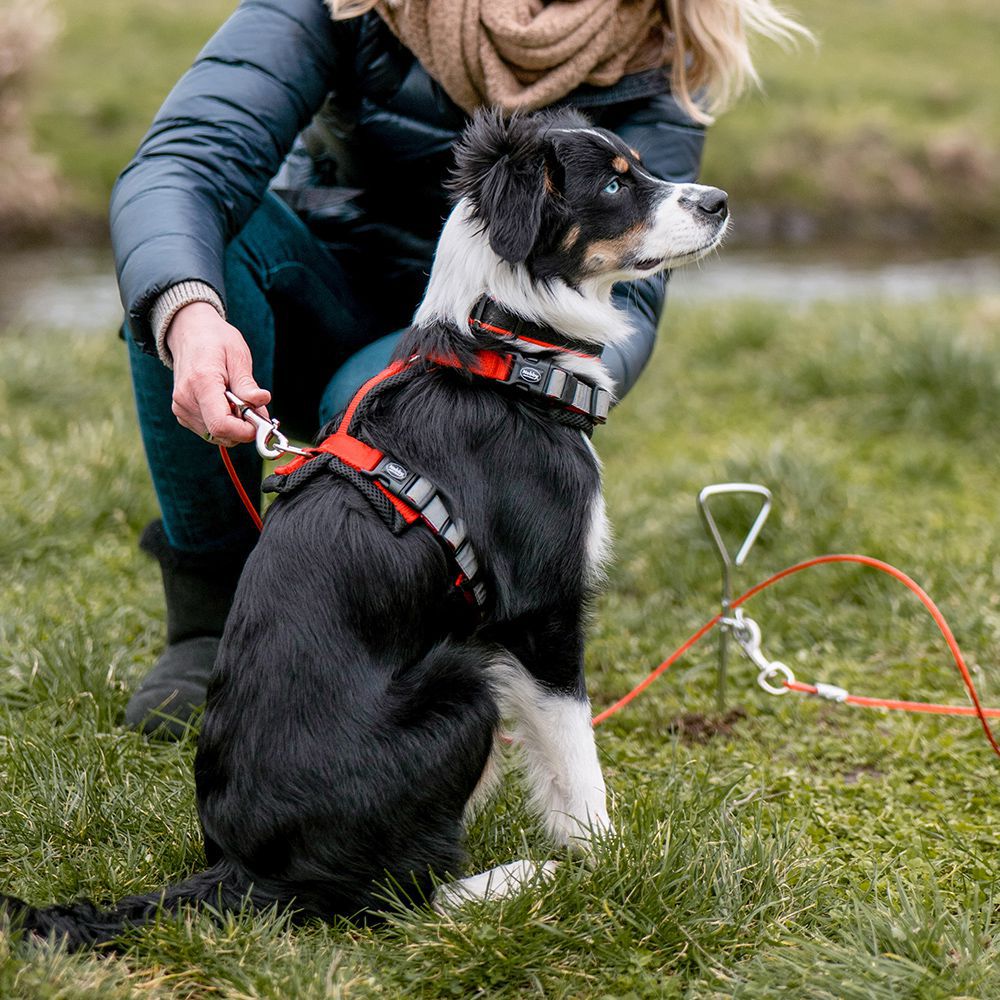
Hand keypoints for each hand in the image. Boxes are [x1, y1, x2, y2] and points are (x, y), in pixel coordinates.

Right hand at [165, 302, 271, 446]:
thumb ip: (247, 384)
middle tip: (254, 408)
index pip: (221, 424)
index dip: (244, 431)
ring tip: (238, 400)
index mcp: (201, 382)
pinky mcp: (182, 414)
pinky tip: (226, 403)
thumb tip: (262, 401)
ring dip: (234, 425)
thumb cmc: (215, 341)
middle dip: (243, 427)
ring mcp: (181, 408)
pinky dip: (223, 423)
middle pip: (220, 433)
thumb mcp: (238, 355)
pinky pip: (209, 430)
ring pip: (216, 435)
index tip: (260, 423)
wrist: (189, 333)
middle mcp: (186, 399)